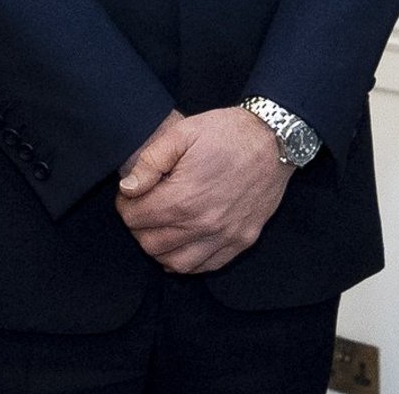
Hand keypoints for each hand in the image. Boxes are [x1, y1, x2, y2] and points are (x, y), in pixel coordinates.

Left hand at [115, 107, 292, 273]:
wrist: (274, 140)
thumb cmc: (227, 133)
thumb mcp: (182, 133)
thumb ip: (150, 162)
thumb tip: (128, 188)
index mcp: (184, 197)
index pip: (136, 218)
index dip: (125, 206)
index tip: (129, 196)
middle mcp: (203, 224)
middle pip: (151, 244)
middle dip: (138, 228)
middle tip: (141, 209)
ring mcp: (225, 236)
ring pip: (176, 263)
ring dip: (160, 249)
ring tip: (160, 228)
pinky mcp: (242, 240)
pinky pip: (207, 266)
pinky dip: (188, 261)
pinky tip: (183, 244)